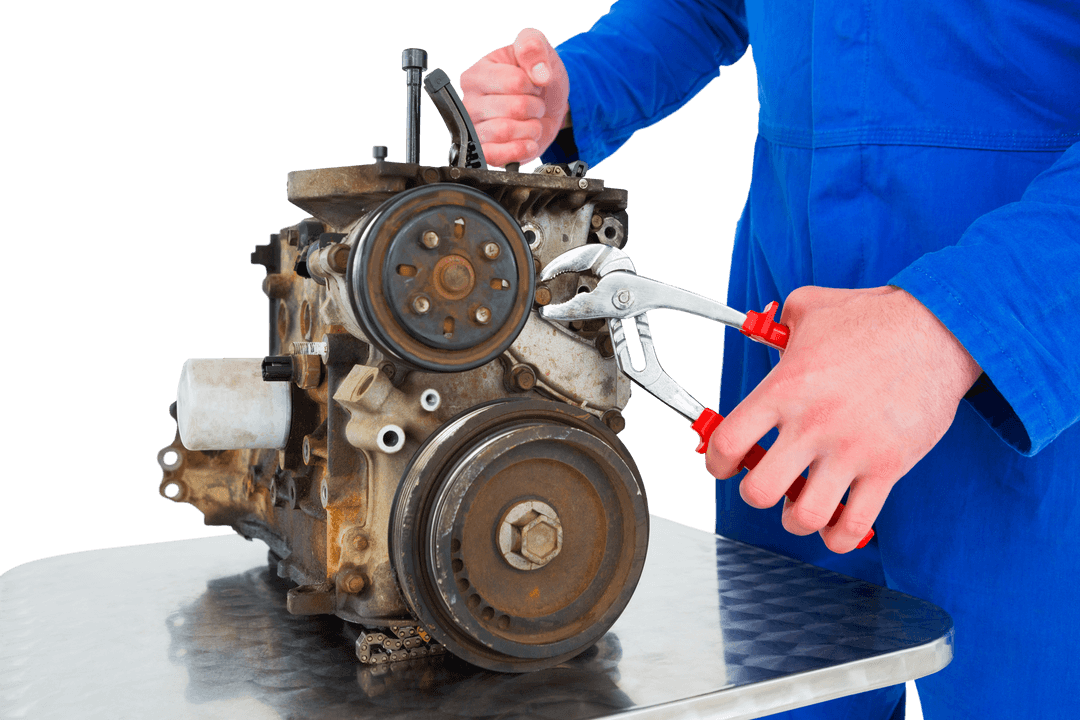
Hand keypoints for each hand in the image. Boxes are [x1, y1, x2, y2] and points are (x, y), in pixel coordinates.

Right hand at [460, 28, 568, 167]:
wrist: (544, 103)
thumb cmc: (534, 75)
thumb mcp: (537, 48)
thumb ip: (533, 47)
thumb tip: (539, 73)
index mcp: (477, 73)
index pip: (514, 82)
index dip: (532, 85)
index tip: (533, 83)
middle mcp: (470, 102)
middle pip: (513, 109)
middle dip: (535, 108)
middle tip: (534, 104)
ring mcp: (475, 129)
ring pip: (505, 132)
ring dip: (530, 128)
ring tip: (531, 121)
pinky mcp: (484, 152)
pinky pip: (496, 156)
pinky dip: (520, 150)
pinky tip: (528, 142)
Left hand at [705, 286, 982, 552]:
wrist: (939, 328)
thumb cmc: (874, 317)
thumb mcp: (809, 307)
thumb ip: (776, 327)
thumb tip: (762, 332)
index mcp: (784, 389)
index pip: (727, 443)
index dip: (716, 462)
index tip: (724, 465)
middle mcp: (813, 424)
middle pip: (759, 492)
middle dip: (755, 494)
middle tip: (765, 483)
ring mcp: (851, 450)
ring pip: (806, 517)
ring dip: (795, 518)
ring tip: (799, 503)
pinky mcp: (888, 467)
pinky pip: (856, 525)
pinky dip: (839, 536)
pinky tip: (833, 523)